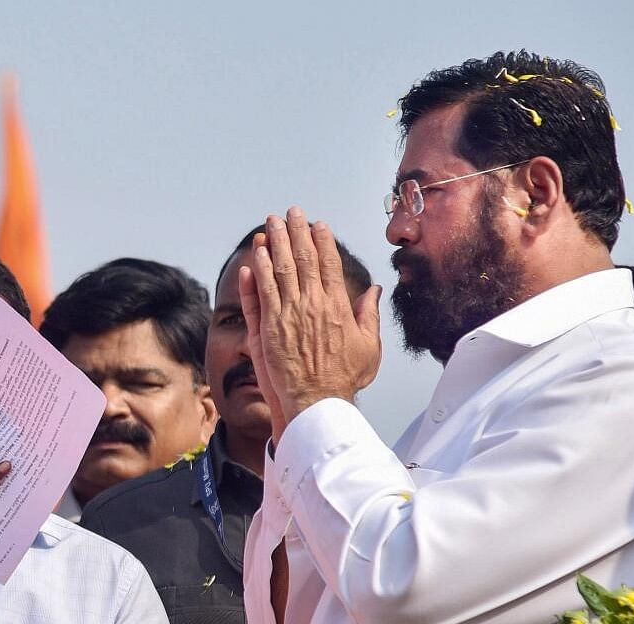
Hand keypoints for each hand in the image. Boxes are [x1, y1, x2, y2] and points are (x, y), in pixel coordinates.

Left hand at [237, 207, 382, 439]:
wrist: (318, 401)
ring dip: (276, 243)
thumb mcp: (368, 346)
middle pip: (304, 259)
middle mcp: (314, 305)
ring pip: (281, 270)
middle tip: (292, 212)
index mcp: (338, 306)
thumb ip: (369, 314)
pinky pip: (263, 292)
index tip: (319, 224)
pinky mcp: (270, 326)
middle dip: (298, 232)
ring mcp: (290, 314)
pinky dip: (260, 270)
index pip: (329, 265)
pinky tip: (258, 253)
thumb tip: (375, 290)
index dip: (323, 242)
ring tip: (271, 223)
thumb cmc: (343, 378)